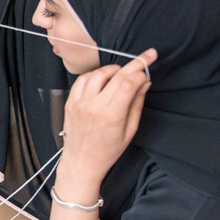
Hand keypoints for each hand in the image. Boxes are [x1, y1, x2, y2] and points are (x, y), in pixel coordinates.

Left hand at [57, 49, 157, 186]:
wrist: (81, 162)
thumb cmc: (108, 151)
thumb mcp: (129, 131)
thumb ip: (137, 104)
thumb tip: (145, 82)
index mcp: (111, 116)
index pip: (128, 83)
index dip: (141, 70)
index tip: (149, 64)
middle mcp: (94, 106)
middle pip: (116, 75)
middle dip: (133, 64)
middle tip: (144, 58)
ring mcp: (79, 103)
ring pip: (97, 73)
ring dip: (113, 69)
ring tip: (122, 73)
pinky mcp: (70, 102)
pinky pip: (82, 80)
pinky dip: (94, 74)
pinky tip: (103, 79)